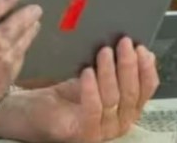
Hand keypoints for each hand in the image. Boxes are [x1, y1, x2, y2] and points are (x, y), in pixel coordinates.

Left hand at [0, 37, 158, 141]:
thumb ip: (117, 68)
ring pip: (114, 100)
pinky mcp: (81, 133)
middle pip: (131, 94)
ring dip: (110, 72)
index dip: (146, 68)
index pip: (146, 90)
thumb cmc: (62, 94)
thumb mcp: (94, 77)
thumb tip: (141, 50)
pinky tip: (87, 72)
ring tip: (104, 51)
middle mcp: (118, 123)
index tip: (141, 48)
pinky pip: (93, 110)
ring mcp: (101, 131)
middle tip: (124, 43)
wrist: (29, 110)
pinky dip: (92, 89)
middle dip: (129, 66)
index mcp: (126, 109)